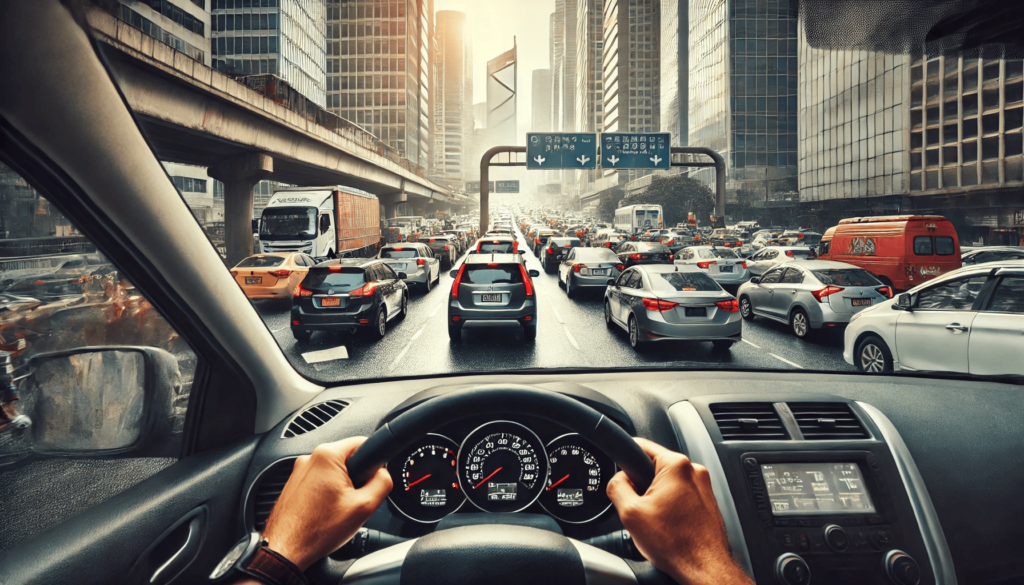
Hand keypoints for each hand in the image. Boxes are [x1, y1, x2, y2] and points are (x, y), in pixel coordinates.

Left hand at [260, 437, 392, 570]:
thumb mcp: (365, 507)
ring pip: (333, 472)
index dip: (374, 462)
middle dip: (356, 478)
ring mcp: (299, 471)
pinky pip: (319, 482)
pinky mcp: (294, 484)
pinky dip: (326, 495)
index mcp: (327, 455)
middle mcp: (309, 458)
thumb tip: (384, 474)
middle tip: (354, 501)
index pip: (363, 442)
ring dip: (340, 488)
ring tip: (337, 510)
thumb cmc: (316, 530)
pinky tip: (324, 513)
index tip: (372, 480)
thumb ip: (383, 483)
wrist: (286, 550)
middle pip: (348, 459)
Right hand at [606, 438, 751, 584]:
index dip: (624, 460)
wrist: (704, 568)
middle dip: (642, 486)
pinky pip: (681, 496)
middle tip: (639, 508)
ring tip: (657, 522)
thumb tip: (617, 480)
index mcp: (676, 465)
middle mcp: (694, 471)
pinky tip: (669, 527)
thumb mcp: (630, 513)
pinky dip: (672, 508)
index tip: (620, 473)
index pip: (640, 445)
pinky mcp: (707, 502)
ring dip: (658, 499)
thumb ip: (616, 487)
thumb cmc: (677, 544)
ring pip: (668, 484)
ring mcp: (704, 487)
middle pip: (654, 467)